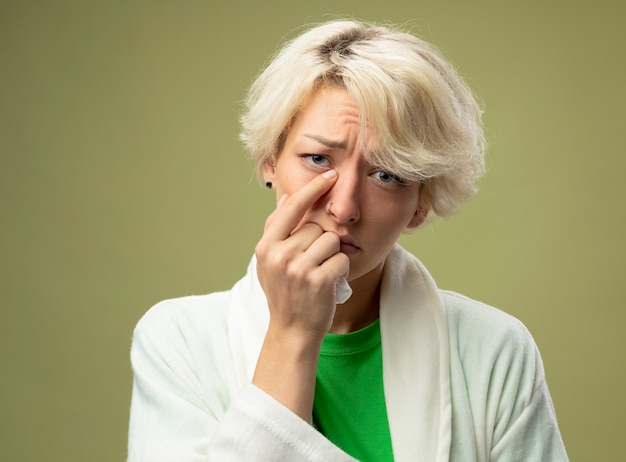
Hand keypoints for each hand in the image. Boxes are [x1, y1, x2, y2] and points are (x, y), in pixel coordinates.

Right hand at [255, 170, 348, 340]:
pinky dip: (340, 269)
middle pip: (316, 226)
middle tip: (310, 264)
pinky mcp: (319, 281)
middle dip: (319, 242)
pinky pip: (341, 258)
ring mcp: (299, 269)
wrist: (292, 330)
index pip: (292, 207)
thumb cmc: (283, 292)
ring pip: (331, 240)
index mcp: (266, 246)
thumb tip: (285, 198)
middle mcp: (280, 255)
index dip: (312, 188)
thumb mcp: (269, 261)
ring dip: (331, 255)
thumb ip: (276, 229)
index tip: (330, 174)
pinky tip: (329, 282)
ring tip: (319, 273)